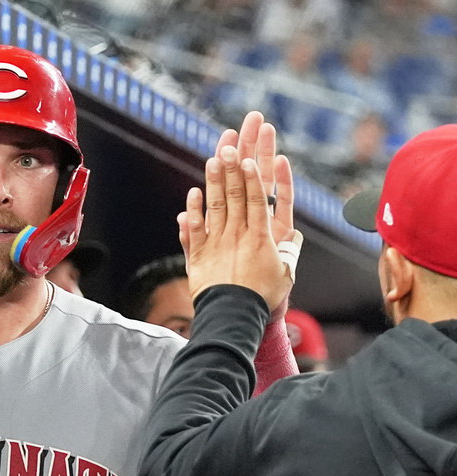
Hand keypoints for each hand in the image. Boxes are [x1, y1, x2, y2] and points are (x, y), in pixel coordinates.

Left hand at [179, 145, 298, 312]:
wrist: (234, 318)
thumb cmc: (263, 298)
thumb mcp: (285, 275)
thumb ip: (289, 252)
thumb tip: (294, 235)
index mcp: (262, 237)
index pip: (258, 200)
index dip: (253, 177)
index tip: (250, 157)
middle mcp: (238, 235)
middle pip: (237, 195)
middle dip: (234, 168)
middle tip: (230, 144)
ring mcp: (217, 242)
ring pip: (217, 205)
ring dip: (215, 180)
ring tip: (213, 157)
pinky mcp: (200, 254)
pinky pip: (196, 228)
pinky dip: (194, 210)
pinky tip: (194, 192)